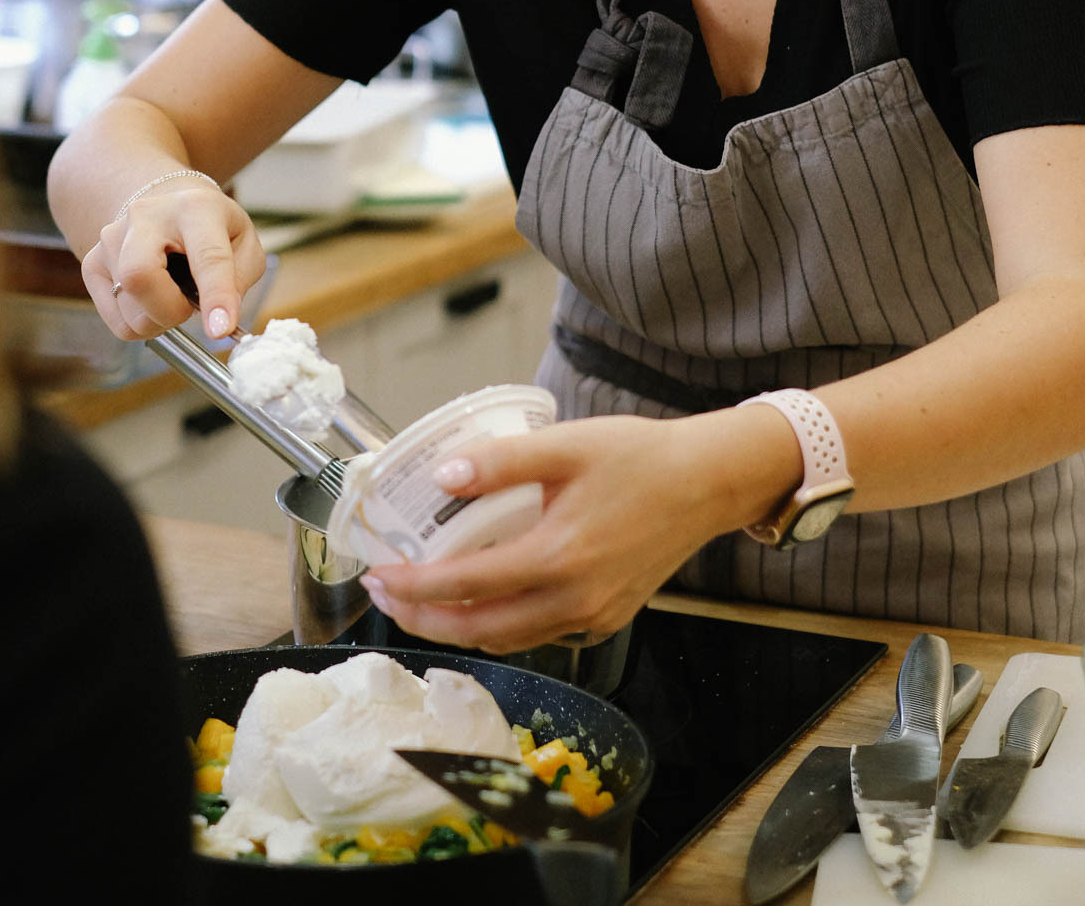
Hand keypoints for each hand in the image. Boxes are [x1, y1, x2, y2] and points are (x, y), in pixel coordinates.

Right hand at [81, 180, 268, 341]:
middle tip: (188, 309)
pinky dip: (141, 325)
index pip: (206, 256)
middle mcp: (145, 216)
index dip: (216, 296)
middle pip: (139, 275)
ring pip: (129, 309)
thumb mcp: (243, 243)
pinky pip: (117, 322)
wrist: (167, 204)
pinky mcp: (92, 264)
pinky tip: (153, 301)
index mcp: (195, 207)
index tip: (221, 329)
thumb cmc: (211, 228)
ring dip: (159, 320)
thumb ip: (239, 280)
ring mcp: (112, 239)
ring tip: (173, 297)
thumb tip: (220, 322)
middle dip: (169, 311)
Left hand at [361, 409, 786, 653]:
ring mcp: (592, 616)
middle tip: (385, 593)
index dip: (414, 586)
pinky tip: (485, 597)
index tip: (377, 573)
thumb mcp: (566, 445)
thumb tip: (442, 475)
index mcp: (558, 558)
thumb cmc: (640, 458)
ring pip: (508, 639)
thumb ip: (501, 461)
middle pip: (478, 630)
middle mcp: (574, 600)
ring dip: (459, 627)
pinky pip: (540, 634)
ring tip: (423, 599)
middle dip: (423, 619)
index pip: (465, 585)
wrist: (707, 483)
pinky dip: (501, 625)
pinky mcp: (606, 619)